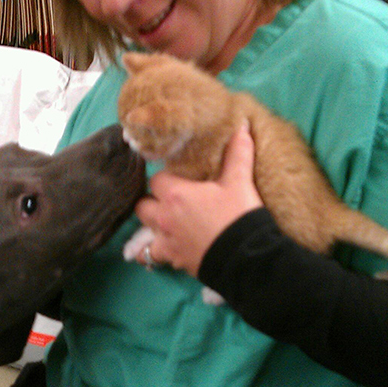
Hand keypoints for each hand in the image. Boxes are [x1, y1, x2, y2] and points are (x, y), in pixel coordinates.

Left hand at [134, 121, 262, 276]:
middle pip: (143, 204)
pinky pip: (149, 257)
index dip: (166, 178)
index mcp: (175, 194)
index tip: (178, 179)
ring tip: (164, 224)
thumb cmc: (238, 216)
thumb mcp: (240, 182)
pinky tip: (160, 249)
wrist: (245, 257)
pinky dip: (150, 253)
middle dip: (153, 201)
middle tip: (170, 201)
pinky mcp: (172, 260)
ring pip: (143, 230)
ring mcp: (166, 240)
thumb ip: (238, 154)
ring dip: (150, 225)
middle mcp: (163, 217)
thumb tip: (241, 127)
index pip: (156, 178)